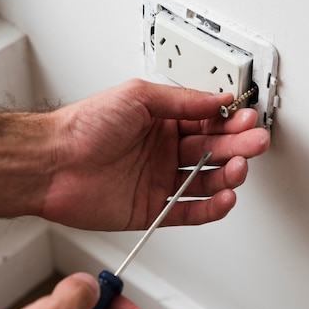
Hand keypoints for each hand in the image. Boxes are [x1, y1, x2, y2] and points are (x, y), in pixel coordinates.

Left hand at [40, 79, 269, 229]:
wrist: (52, 164)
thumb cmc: (84, 126)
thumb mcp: (137, 96)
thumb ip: (182, 101)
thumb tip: (216, 99)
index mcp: (160, 122)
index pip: (206, 121)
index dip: (229, 121)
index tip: (247, 118)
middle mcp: (162, 151)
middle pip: (211, 150)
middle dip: (237, 146)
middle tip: (256, 142)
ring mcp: (158, 181)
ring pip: (204, 181)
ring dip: (228, 175)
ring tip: (240, 168)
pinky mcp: (151, 209)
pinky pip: (188, 211)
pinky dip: (210, 207)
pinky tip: (225, 197)